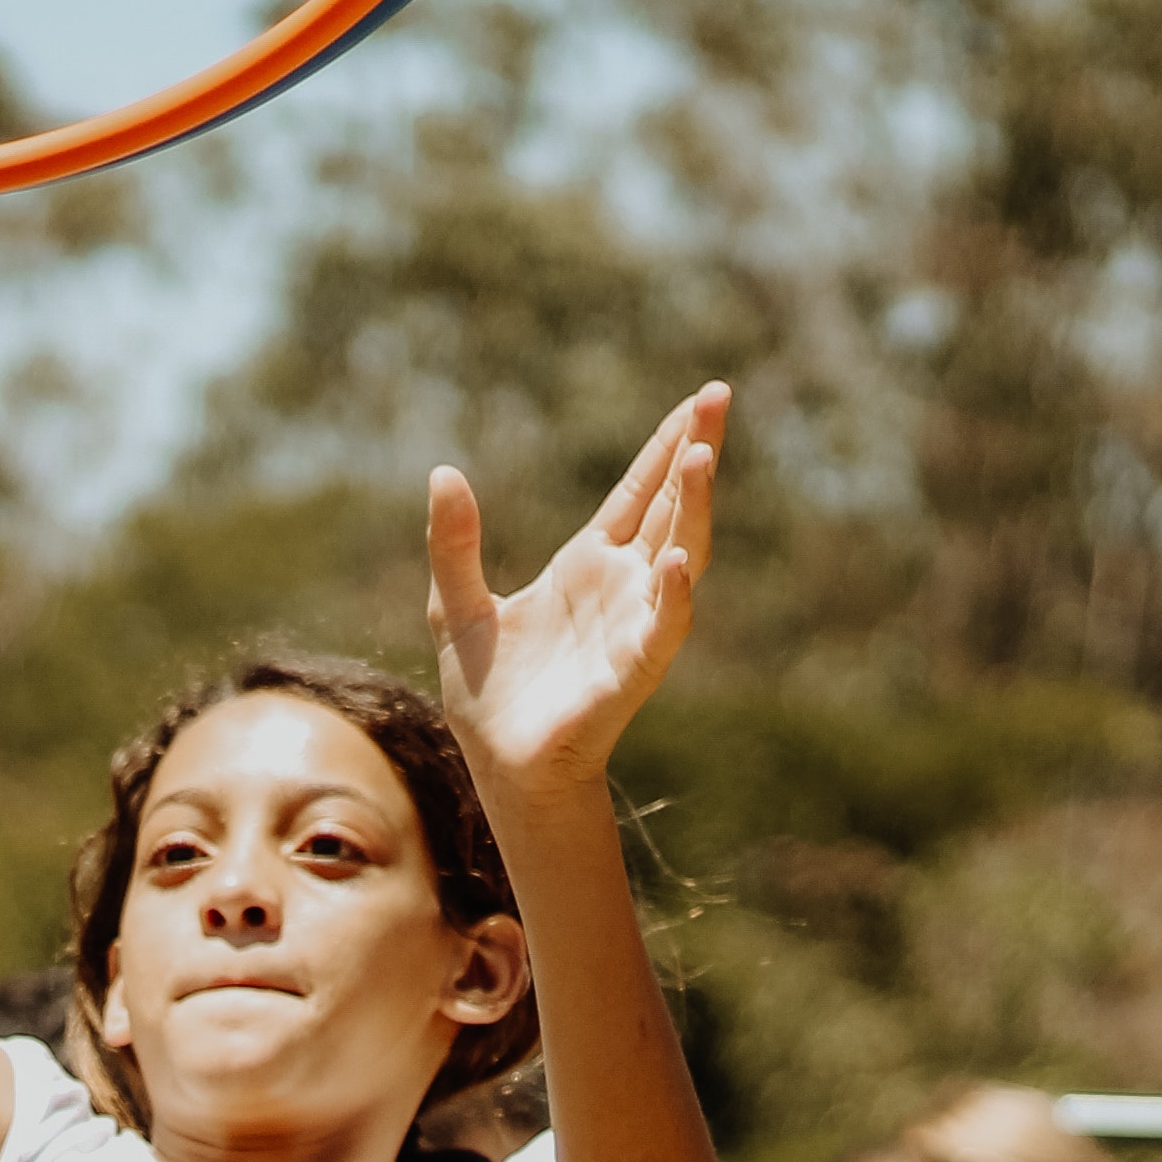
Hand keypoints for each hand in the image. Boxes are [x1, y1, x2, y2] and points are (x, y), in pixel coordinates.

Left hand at [424, 382, 722, 800]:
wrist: (500, 766)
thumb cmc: (487, 693)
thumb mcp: (453, 605)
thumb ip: (453, 544)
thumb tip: (442, 473)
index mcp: (588, 563)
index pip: (639, 491)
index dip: (666, 446)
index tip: (697, 399)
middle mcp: (623, 586)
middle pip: (673, 507)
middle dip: (696, 452)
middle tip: (719, 396)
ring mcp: (635, 624)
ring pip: (680, 554)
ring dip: (694, 508)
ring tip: (702, 457)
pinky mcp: (634, 670)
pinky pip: (664, 626)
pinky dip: (673, 595)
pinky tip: (675, 560)